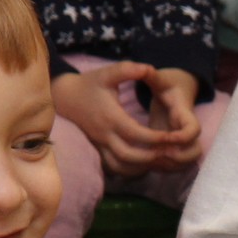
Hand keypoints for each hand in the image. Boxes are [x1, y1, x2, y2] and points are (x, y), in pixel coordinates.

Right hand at [52, 61, 168, 175]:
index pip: (135, 133)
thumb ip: (128, 70)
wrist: (66, 97)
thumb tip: (148, 68)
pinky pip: (114, 167)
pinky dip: (129, 169)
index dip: (155, 138)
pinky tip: (144, 163)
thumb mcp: (108, 73)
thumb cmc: (90, 83)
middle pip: (128, 154)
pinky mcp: (99, 149)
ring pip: (120, 165)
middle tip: (169, 151)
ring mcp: (100, 144)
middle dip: (150, 156)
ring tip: (159, 159)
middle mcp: (105, 134)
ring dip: (141, 166)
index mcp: (110, 116)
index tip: (172, 136)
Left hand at [139, 67, 206, 171]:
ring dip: (171, 166)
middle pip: (196, 152)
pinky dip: (166, 168)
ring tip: (151, 161)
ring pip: (187, 162)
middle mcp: (188, 131)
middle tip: (158, 154)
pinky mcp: (176, 148)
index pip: (194, 129)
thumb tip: (145, 68)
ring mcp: (184, 142)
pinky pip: (177, 165)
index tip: (165, 137)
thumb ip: (152, 76)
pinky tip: (148, 163)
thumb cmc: (167, 84)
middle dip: (179, 157)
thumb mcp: (160, 78)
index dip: (183, 137)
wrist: (176, 90)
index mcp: (185, 114)